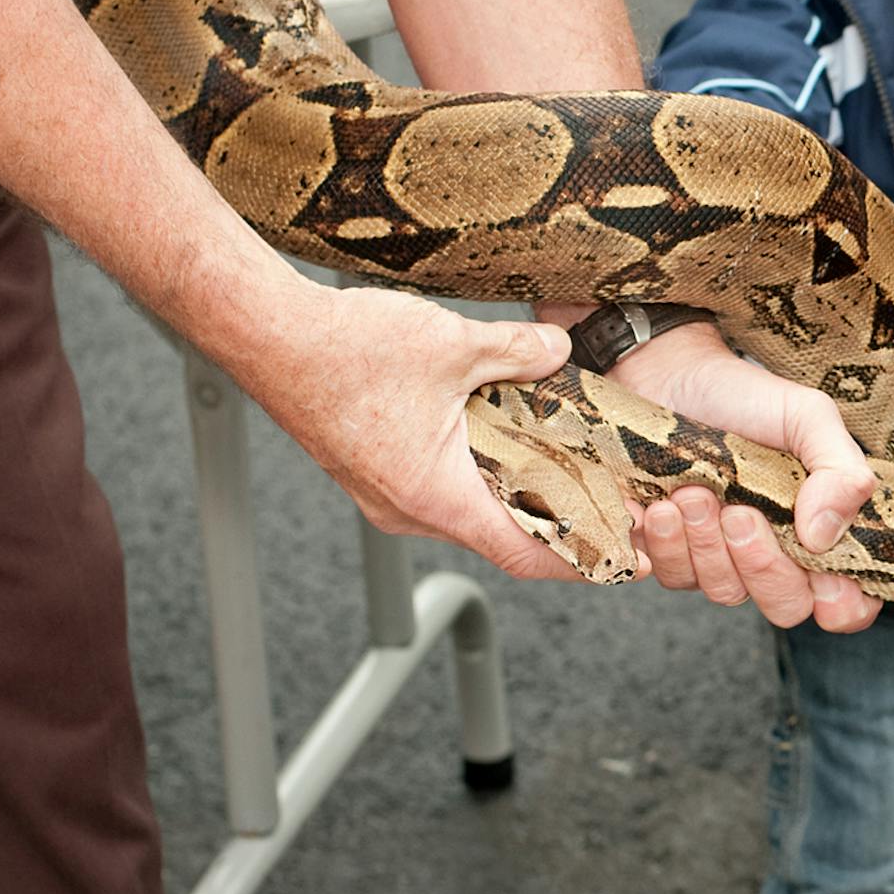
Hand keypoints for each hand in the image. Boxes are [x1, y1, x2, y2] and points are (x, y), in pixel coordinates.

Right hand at [242, 282, 595, 580]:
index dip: (583, 559)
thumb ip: (519, 352)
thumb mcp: (454, 344)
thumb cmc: (342, 349)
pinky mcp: (376, 472)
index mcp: (435, 495)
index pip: (524, 552)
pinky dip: (484, 474)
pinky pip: (444, 488)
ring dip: (520, 495)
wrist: (265, 334)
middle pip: (503, 536)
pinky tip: (509, 438)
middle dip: (562, 523)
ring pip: (472, 511)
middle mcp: (409, 510)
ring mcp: (389, 495)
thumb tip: (560, 350)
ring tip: (574, 471)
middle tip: (614, 504)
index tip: (627, 558)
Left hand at [610, 320, 881, 632]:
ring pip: (722, 592)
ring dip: (704, 543)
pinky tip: (654, 507)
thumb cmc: (744, 396)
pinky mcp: (665, 552)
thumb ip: (838, 470)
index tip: (824, 583)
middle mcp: (773, 553)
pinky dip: (660, 547)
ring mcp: (717, 558)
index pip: (848, 600)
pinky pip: (666, 578)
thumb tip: (824, 537)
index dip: (843, 606)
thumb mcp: (807, 418)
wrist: (666, 373)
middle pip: (784, 606)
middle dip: (762, 563)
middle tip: (739, 512)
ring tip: (689, 491)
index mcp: (819, 529)